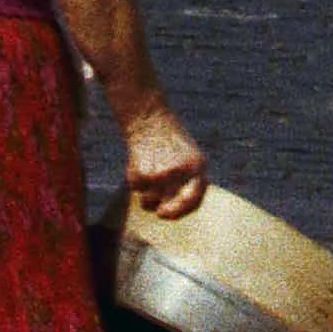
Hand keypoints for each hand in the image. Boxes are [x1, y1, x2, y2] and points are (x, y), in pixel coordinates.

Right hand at [123, 98, 207, 218]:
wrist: (149, 118)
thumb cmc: (171, 140)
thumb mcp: (189, 155)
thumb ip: (191, 179)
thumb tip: (182, 209)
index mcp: (196, 166)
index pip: (193, 198)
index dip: (184, 209)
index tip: (177, 213)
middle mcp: (179, 173)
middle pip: (170, 206)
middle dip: (165, 211)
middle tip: (161, 212)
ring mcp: (160, 175)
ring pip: (149, 201)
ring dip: (147, 195)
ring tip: (149, 174)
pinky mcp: (142, 175)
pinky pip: (136, 190)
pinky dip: (136, 182)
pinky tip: (140, 164)